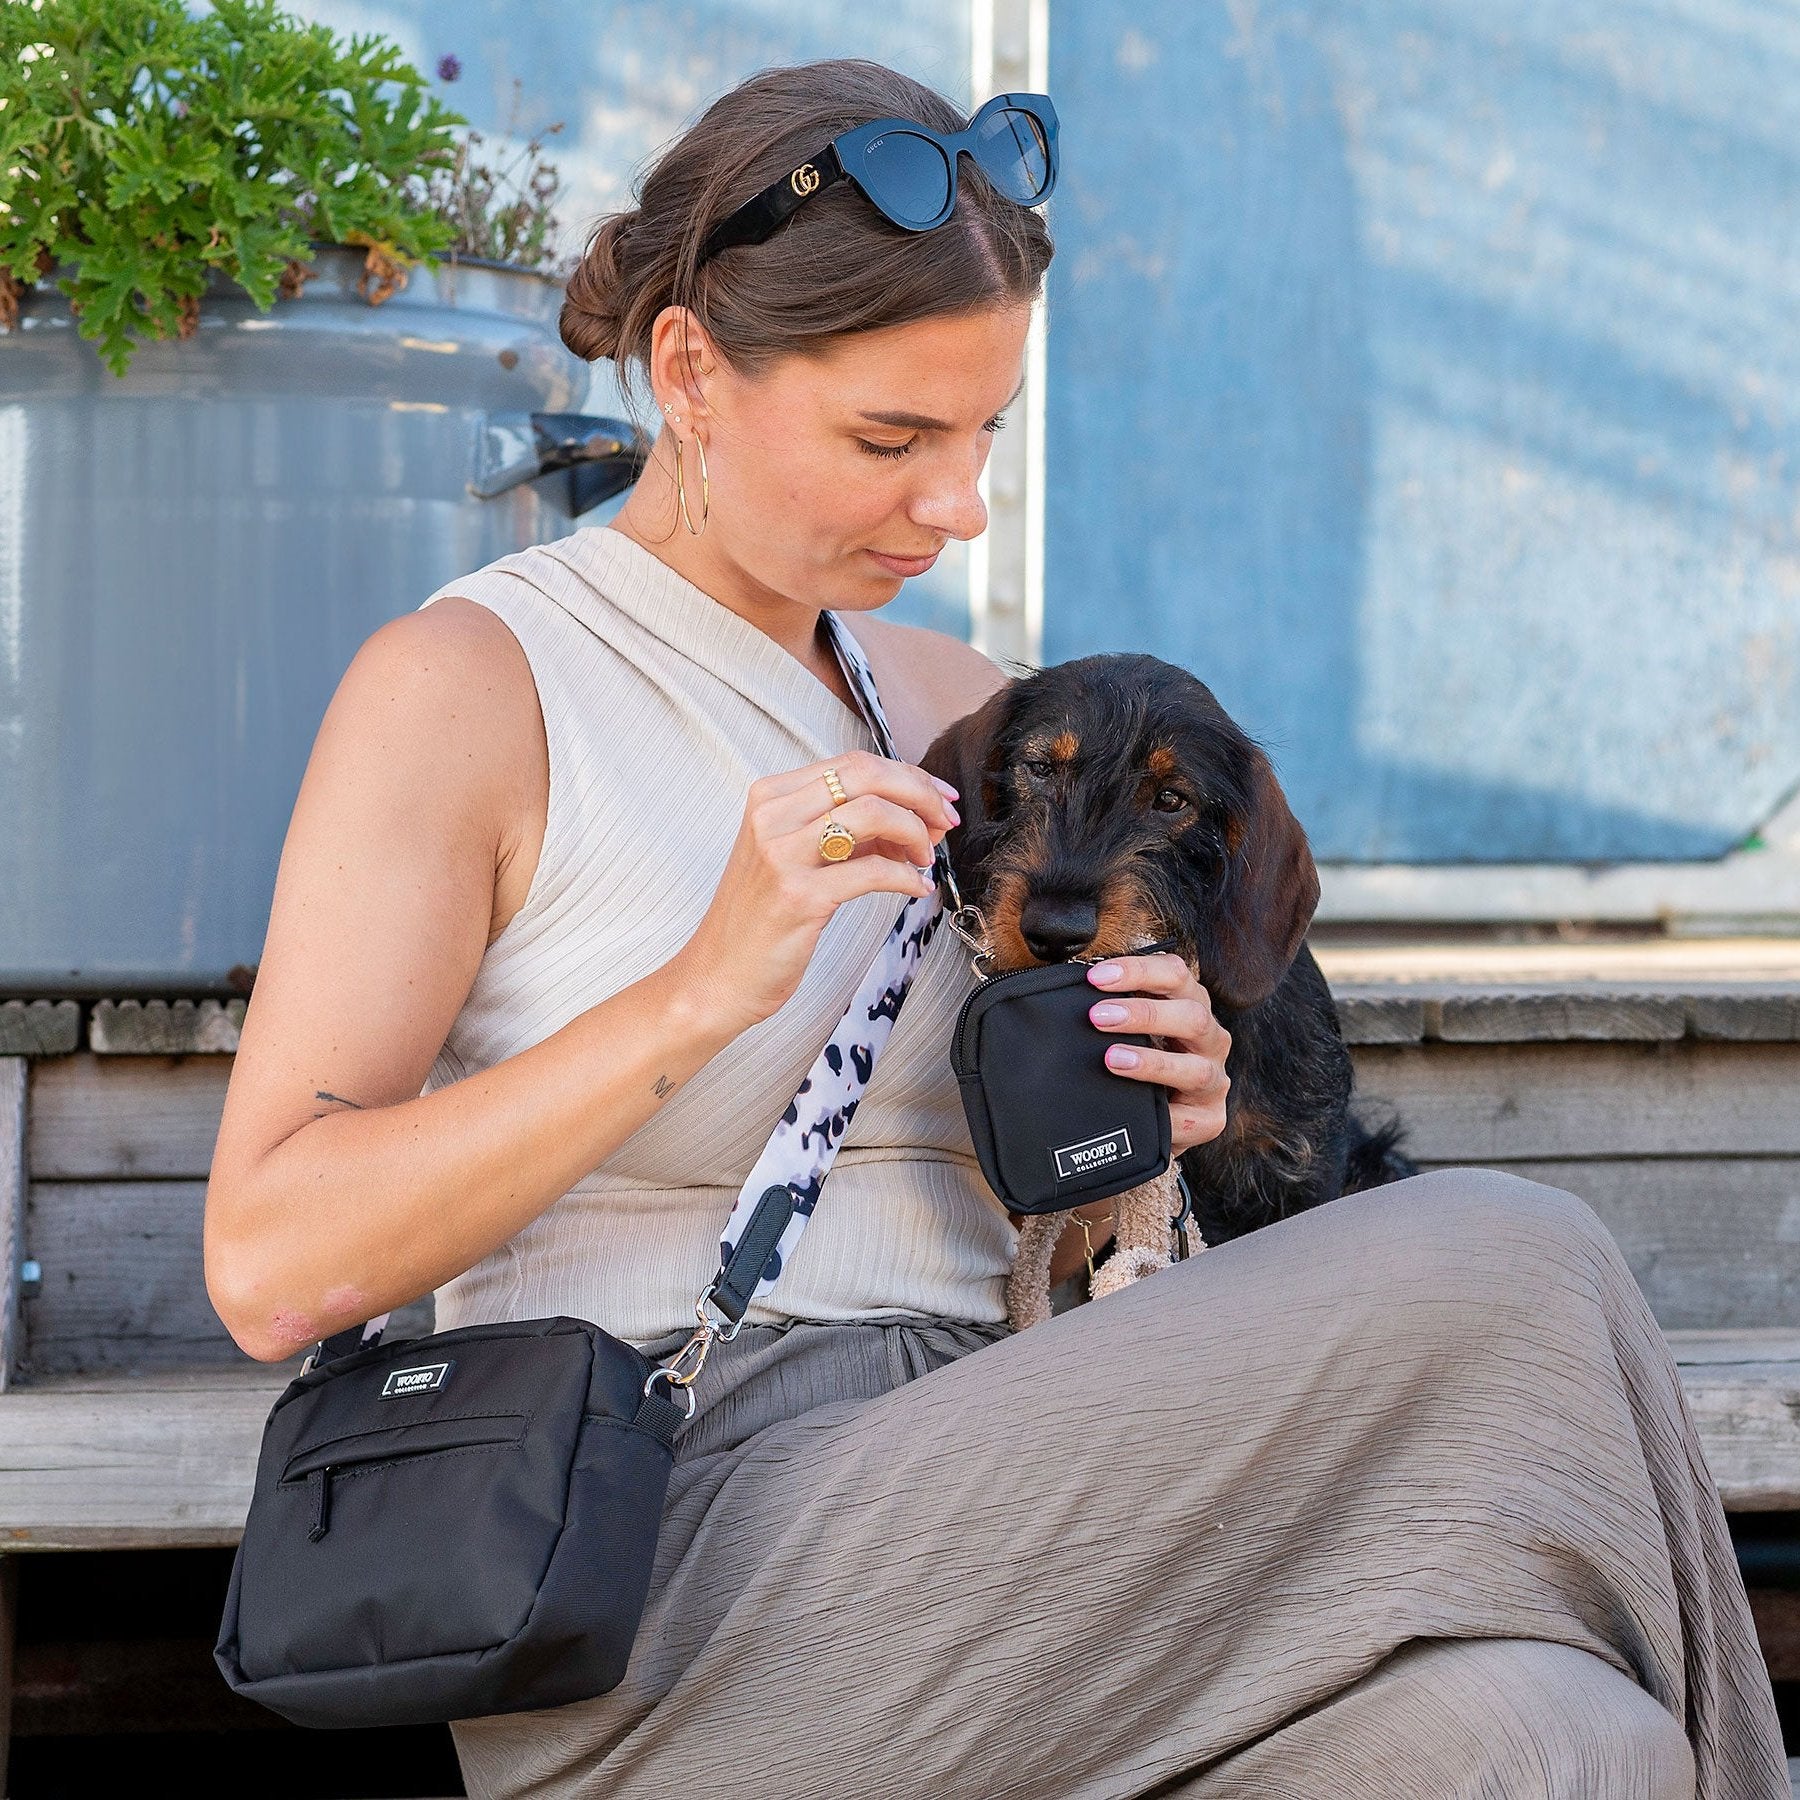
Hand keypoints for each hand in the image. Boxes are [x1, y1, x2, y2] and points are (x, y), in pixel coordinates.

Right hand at [670, 748, 959, 1041]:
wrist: (717, 977)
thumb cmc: (760, 919)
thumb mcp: (794, 856)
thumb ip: (844, 829)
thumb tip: (912, 815)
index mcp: (770, 796)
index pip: (854, 763)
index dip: (908, 775)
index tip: (938, 798)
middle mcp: (772, 816)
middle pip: (868, 777)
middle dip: (920, 794)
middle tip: (944, 822)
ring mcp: (782, 854)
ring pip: (873, 813)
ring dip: (915, 833)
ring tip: (926, 859)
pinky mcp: (799, 896)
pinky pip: (873, 871)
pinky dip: (907, 878)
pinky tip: (916, 888)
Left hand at [1085, 951, 1230, 1154]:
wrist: (1159, 1117)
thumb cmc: (1140, 1061)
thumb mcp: (1132, 1029)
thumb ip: (1114, 1009)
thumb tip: (1072, 992)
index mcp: (1191, 1006)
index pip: (1176, 974)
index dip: (1139, 970)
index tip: (1097, 977)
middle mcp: (1210, 1039)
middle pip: (1193, 1016)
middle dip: (1144, 1014)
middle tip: (1099, 1016)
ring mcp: (1214, 1080)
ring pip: (1196, 1069)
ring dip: (1151, 1062)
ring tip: (1113, 1059)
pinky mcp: (1209, 1118)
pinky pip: (1188, 1119)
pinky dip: (1161, 1116)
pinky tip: (1135, 1111)